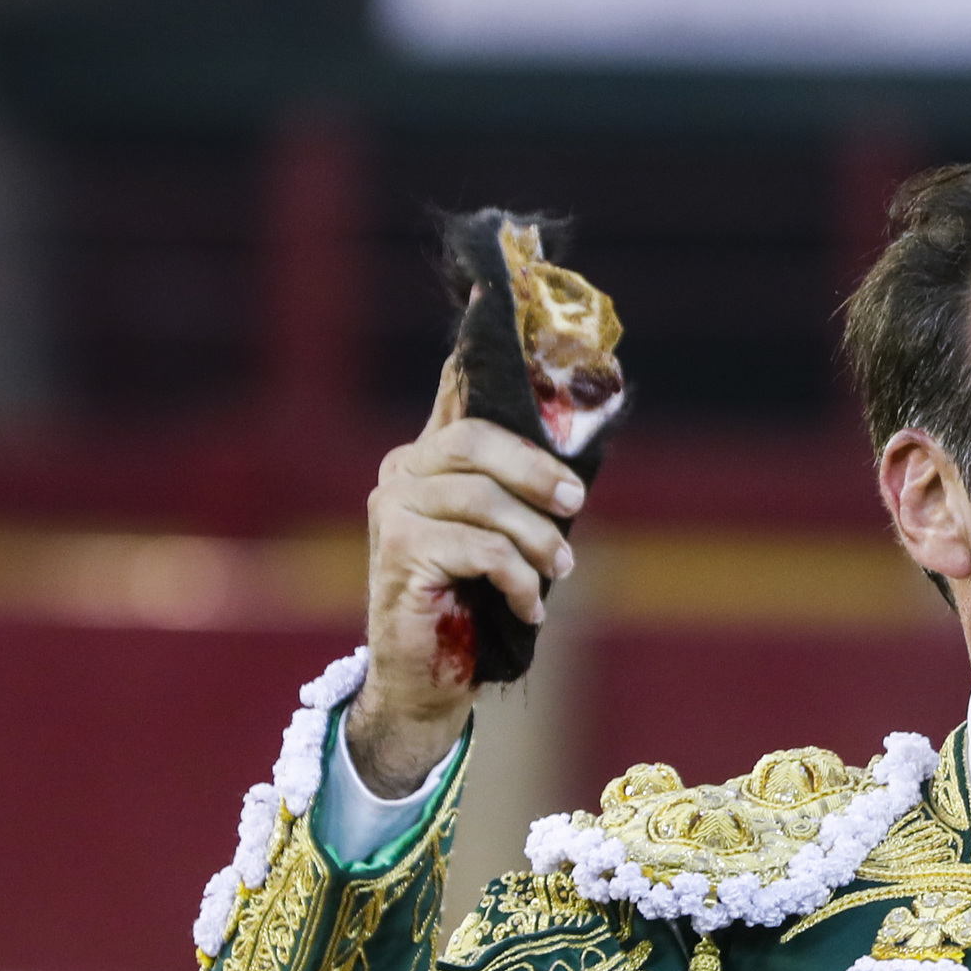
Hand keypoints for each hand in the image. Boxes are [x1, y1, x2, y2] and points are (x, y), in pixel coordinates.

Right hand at [345, 345, 585, 796]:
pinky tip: (529, 607)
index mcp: (428, 458)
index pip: (455, 388)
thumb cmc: (472, 606)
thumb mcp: (505, 540)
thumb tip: (578, 465)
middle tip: (575, 508)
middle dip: (536, 468)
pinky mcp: (398, 552)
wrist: (426, 680)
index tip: (500, 289)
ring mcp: (392, 511)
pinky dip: (517, 579)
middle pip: (475, 438)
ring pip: (484, 500)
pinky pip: (480, 548)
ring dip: (538, 540)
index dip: (480, 343)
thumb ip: (523, 495)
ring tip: (561, 571)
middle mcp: (401, 473)